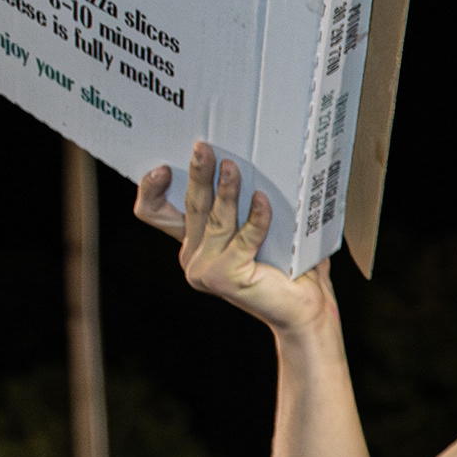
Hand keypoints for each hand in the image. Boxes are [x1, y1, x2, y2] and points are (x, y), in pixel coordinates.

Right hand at [132, 141, 336, 345]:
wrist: (306, 308)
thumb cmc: (287, 267)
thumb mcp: (257, 229)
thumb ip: (242, 204)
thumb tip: (242, 158)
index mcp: (194, 243)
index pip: (155, 213)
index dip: (151, 189)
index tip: (164, 167)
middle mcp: (193, 258)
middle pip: (191, 206)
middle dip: (198, 174)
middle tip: (203, 147)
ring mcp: (206, 270)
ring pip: (215, 219)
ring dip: (226, 190)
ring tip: (233, 167)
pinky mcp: (226, 276)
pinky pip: (243, 237)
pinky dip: (256, 218)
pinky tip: (264, 201)